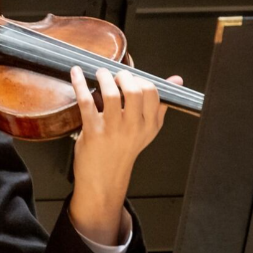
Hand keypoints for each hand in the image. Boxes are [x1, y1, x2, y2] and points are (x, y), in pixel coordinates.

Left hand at [68, 67, 181, 244]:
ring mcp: (113, 130)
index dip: (140, 79)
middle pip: (134, 91)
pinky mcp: (92, 131)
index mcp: (150, 125)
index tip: (131, 77)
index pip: (153, 93)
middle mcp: (134, 127)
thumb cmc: (123, 150)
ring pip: (111, 94)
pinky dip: (78, 84)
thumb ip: (160, 104)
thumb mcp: (147, 129)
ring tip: (100, 73)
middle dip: (124, 76)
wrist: (104, 179)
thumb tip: (176, 79)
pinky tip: (76, 73)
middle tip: (115, 75)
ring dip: (104, 77)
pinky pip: (86, 102)